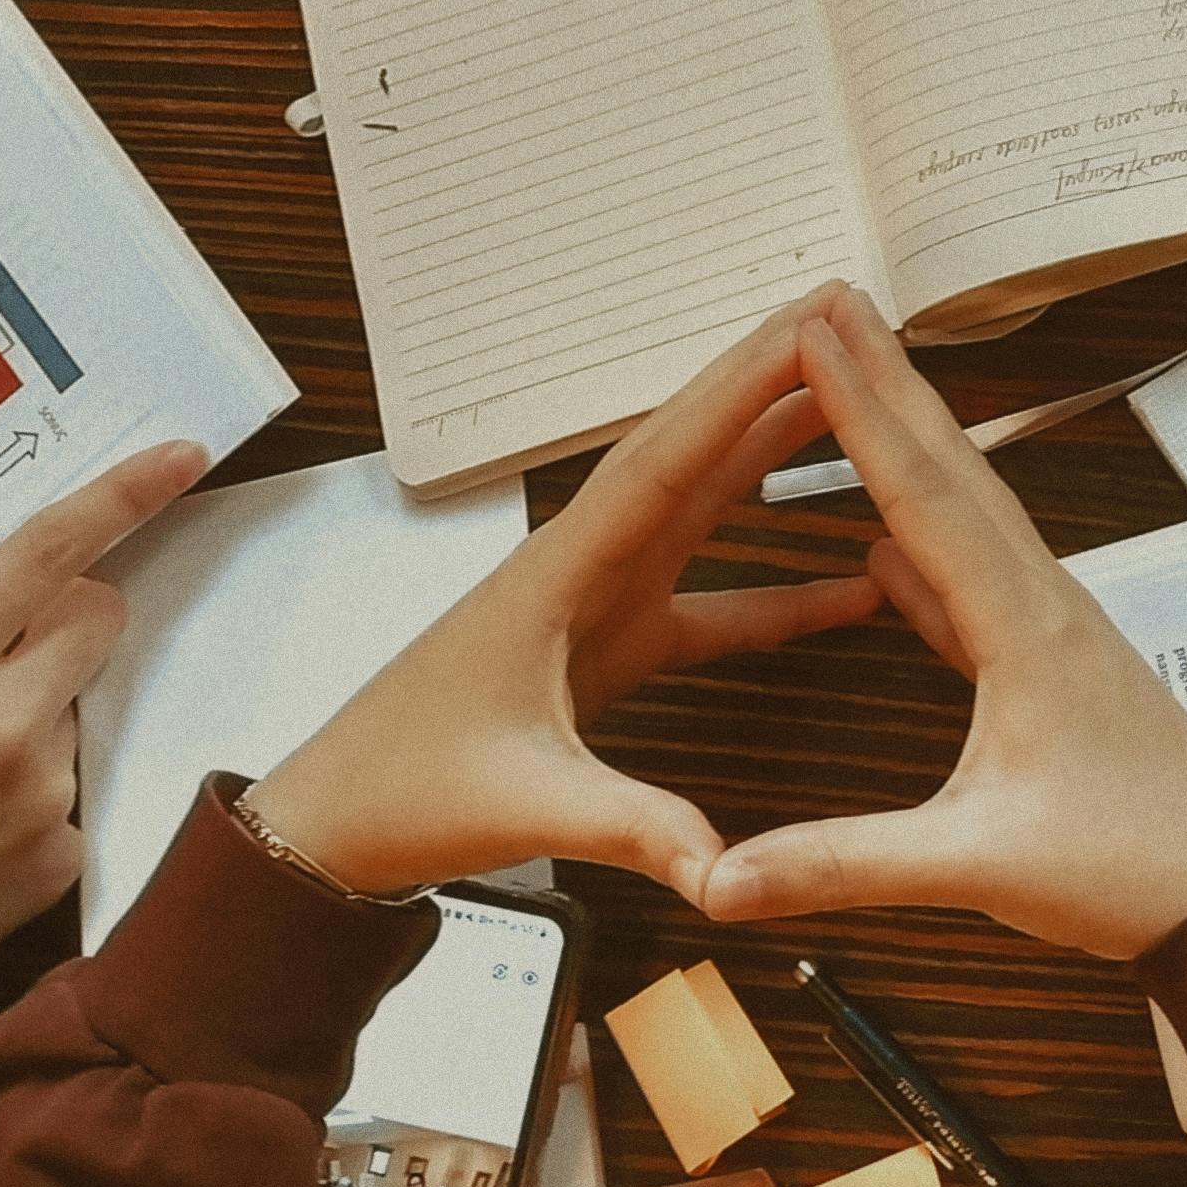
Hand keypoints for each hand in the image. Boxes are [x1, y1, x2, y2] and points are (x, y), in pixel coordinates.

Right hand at [0, 442, 206, 1015]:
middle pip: (95, 620)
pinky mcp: (59, 859)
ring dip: (27, 717)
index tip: (181, 458)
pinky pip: (65, 798)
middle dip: (64, 615)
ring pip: (70, 710)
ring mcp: (39, 792)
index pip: (47, 554)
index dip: (122, 496)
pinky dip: (22, 803)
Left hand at [243, 294, 879, 898]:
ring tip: (850, 404)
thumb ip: (631, 827)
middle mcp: (582, 567)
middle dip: (767, 383)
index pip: (670, 460)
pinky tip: (845, 591)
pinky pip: (712, 600)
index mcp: (559, 573)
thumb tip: (722, 866)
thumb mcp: (526, 805)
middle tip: (842, 320)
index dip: (746, 390)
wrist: (336, 825)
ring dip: (771, 454)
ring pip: (702, 507)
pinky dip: (780, 590)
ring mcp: (598, 604)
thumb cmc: (402, 790)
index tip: (810, 330)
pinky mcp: (609, 648)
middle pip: (692, 453)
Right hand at [692, 288, 1186, 959]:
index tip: (814, 330)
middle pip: (952, 474)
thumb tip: (717, 878)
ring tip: (860, 396)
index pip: (922, 495)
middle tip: (834, 308)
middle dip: (888, 387)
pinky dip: (924, 556)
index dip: (860, 410)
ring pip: (966, 521)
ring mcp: (1052, 637)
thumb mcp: (977, 863)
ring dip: (910, 454)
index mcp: (1024, 626)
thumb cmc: (1137, 868)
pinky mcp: (1054, 677)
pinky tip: (888, 556)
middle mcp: (1043, 607)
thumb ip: (842, 863)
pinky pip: (974, 590)